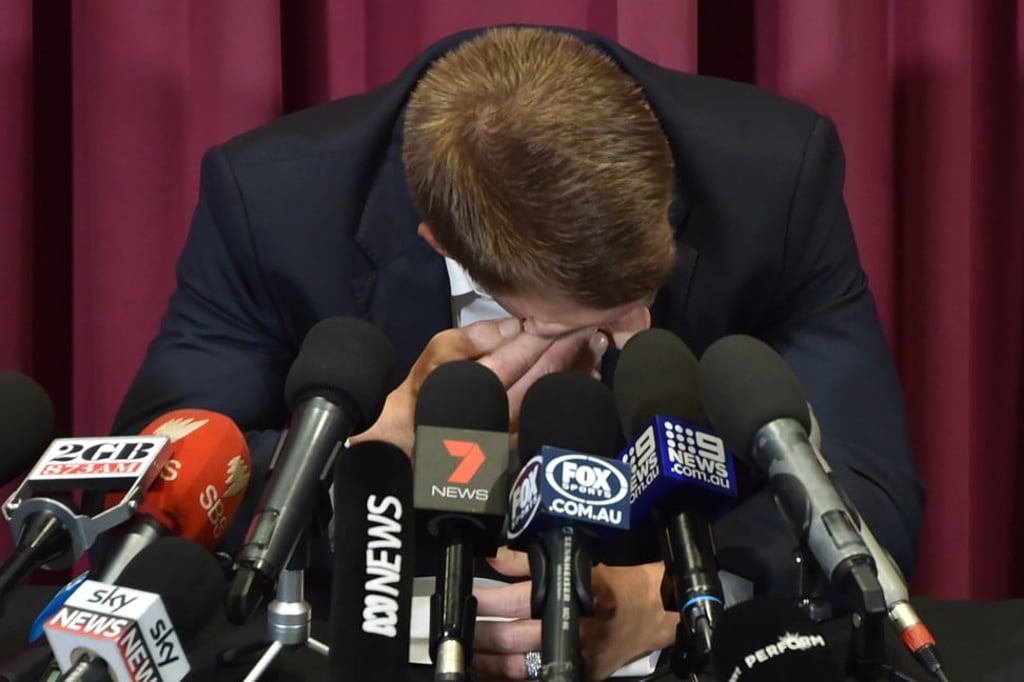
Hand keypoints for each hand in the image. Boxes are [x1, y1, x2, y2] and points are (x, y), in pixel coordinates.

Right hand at [350, 318, 607, 454]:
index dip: (548, 329)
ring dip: (579, 368)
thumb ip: (475, 336)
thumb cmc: (428, 386)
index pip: (523, 349)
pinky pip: (553, 413)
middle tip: (591, 324)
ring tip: (596, 345)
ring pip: (554, 394)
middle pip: (545, 372)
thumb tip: (516, 325)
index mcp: (482, 378)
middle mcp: (503, 406)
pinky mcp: (523, 440)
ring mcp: (516, 427)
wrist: (415, 436)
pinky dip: (572, 394)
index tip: (570, 310)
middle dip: (571, 346)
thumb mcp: (440, 350)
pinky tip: (587, 376)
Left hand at [472, 548, 676, 680]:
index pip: (514, 601)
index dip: (485, 600)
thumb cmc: (612, 585)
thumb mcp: (574, 562)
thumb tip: (494, 557)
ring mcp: (572, 659)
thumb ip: (529, 562)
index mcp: (565, 598)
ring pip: (518, 667)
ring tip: (469, 656)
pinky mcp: (578, 675)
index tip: (466, 596)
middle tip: (458, 630)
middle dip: (480, 636)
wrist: (650, 612)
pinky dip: (510, 677)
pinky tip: (493, 673)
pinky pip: (535, 680)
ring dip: (489, 663)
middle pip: (510, 639)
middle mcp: (567, 631)